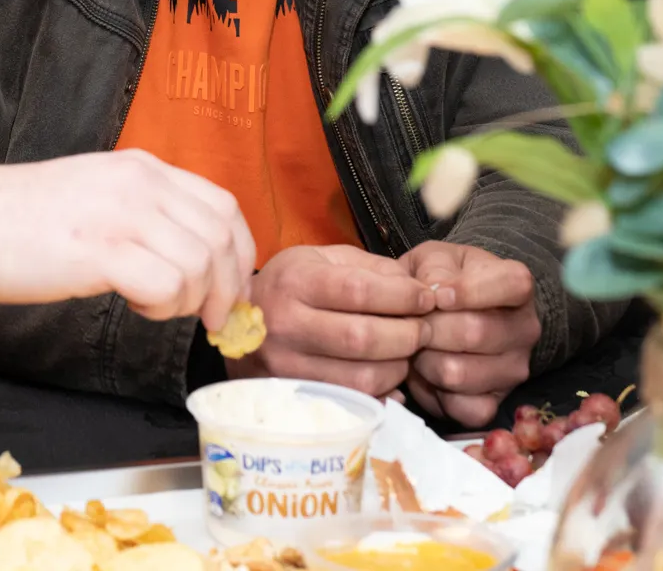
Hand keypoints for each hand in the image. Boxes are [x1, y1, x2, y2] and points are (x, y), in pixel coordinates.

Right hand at [0, 151, 254, 328]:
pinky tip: (134, 307)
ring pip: (199, 266)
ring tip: (153, 308)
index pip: (222, 205)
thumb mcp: (95, 195)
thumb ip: (143, 212)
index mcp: (141, 168)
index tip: (230, 289)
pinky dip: (162, 309)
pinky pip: (166, 287)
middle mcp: (139, 183)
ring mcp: (120, 213)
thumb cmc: (21, 221)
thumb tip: (192, 258)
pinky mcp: (100, 251)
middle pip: (221, 238)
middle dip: (226, 288)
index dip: (238, 254)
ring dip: (188, 301)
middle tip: (210, 320)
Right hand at [225, 244, 435, 397]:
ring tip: (406, 353)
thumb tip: (418, 289)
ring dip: (398, 367)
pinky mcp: (295, 396)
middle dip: (408, 335)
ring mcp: (288, 366)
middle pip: (363, 338)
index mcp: (295, 282)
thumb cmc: (289, 286)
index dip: (402, 296)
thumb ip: (371, 268)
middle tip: (425, 329)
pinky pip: (353, 402)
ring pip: (362, 378)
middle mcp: (286, 324)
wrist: (235, 324)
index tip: (427, 298)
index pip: (359, 290)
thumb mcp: (322, 260)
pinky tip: (388, 377)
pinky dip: (381, 392)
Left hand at [397, 241, 539, 426]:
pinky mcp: (496, 403)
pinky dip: (436, 396)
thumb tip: (434, 292)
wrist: (444, 313)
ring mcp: (514, 370)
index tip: (436, 295)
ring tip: (416, 347)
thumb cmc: (440, 279)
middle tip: (409, 324)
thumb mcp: (434, 258)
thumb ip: (434, 268)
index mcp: (516, 286)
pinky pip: (463, 409)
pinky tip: (429, 375)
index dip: (470, 291)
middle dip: (429, 328)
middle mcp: (525, 329)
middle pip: (474, 333)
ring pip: (459, 373)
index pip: (512, 285)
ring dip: (424, 361)